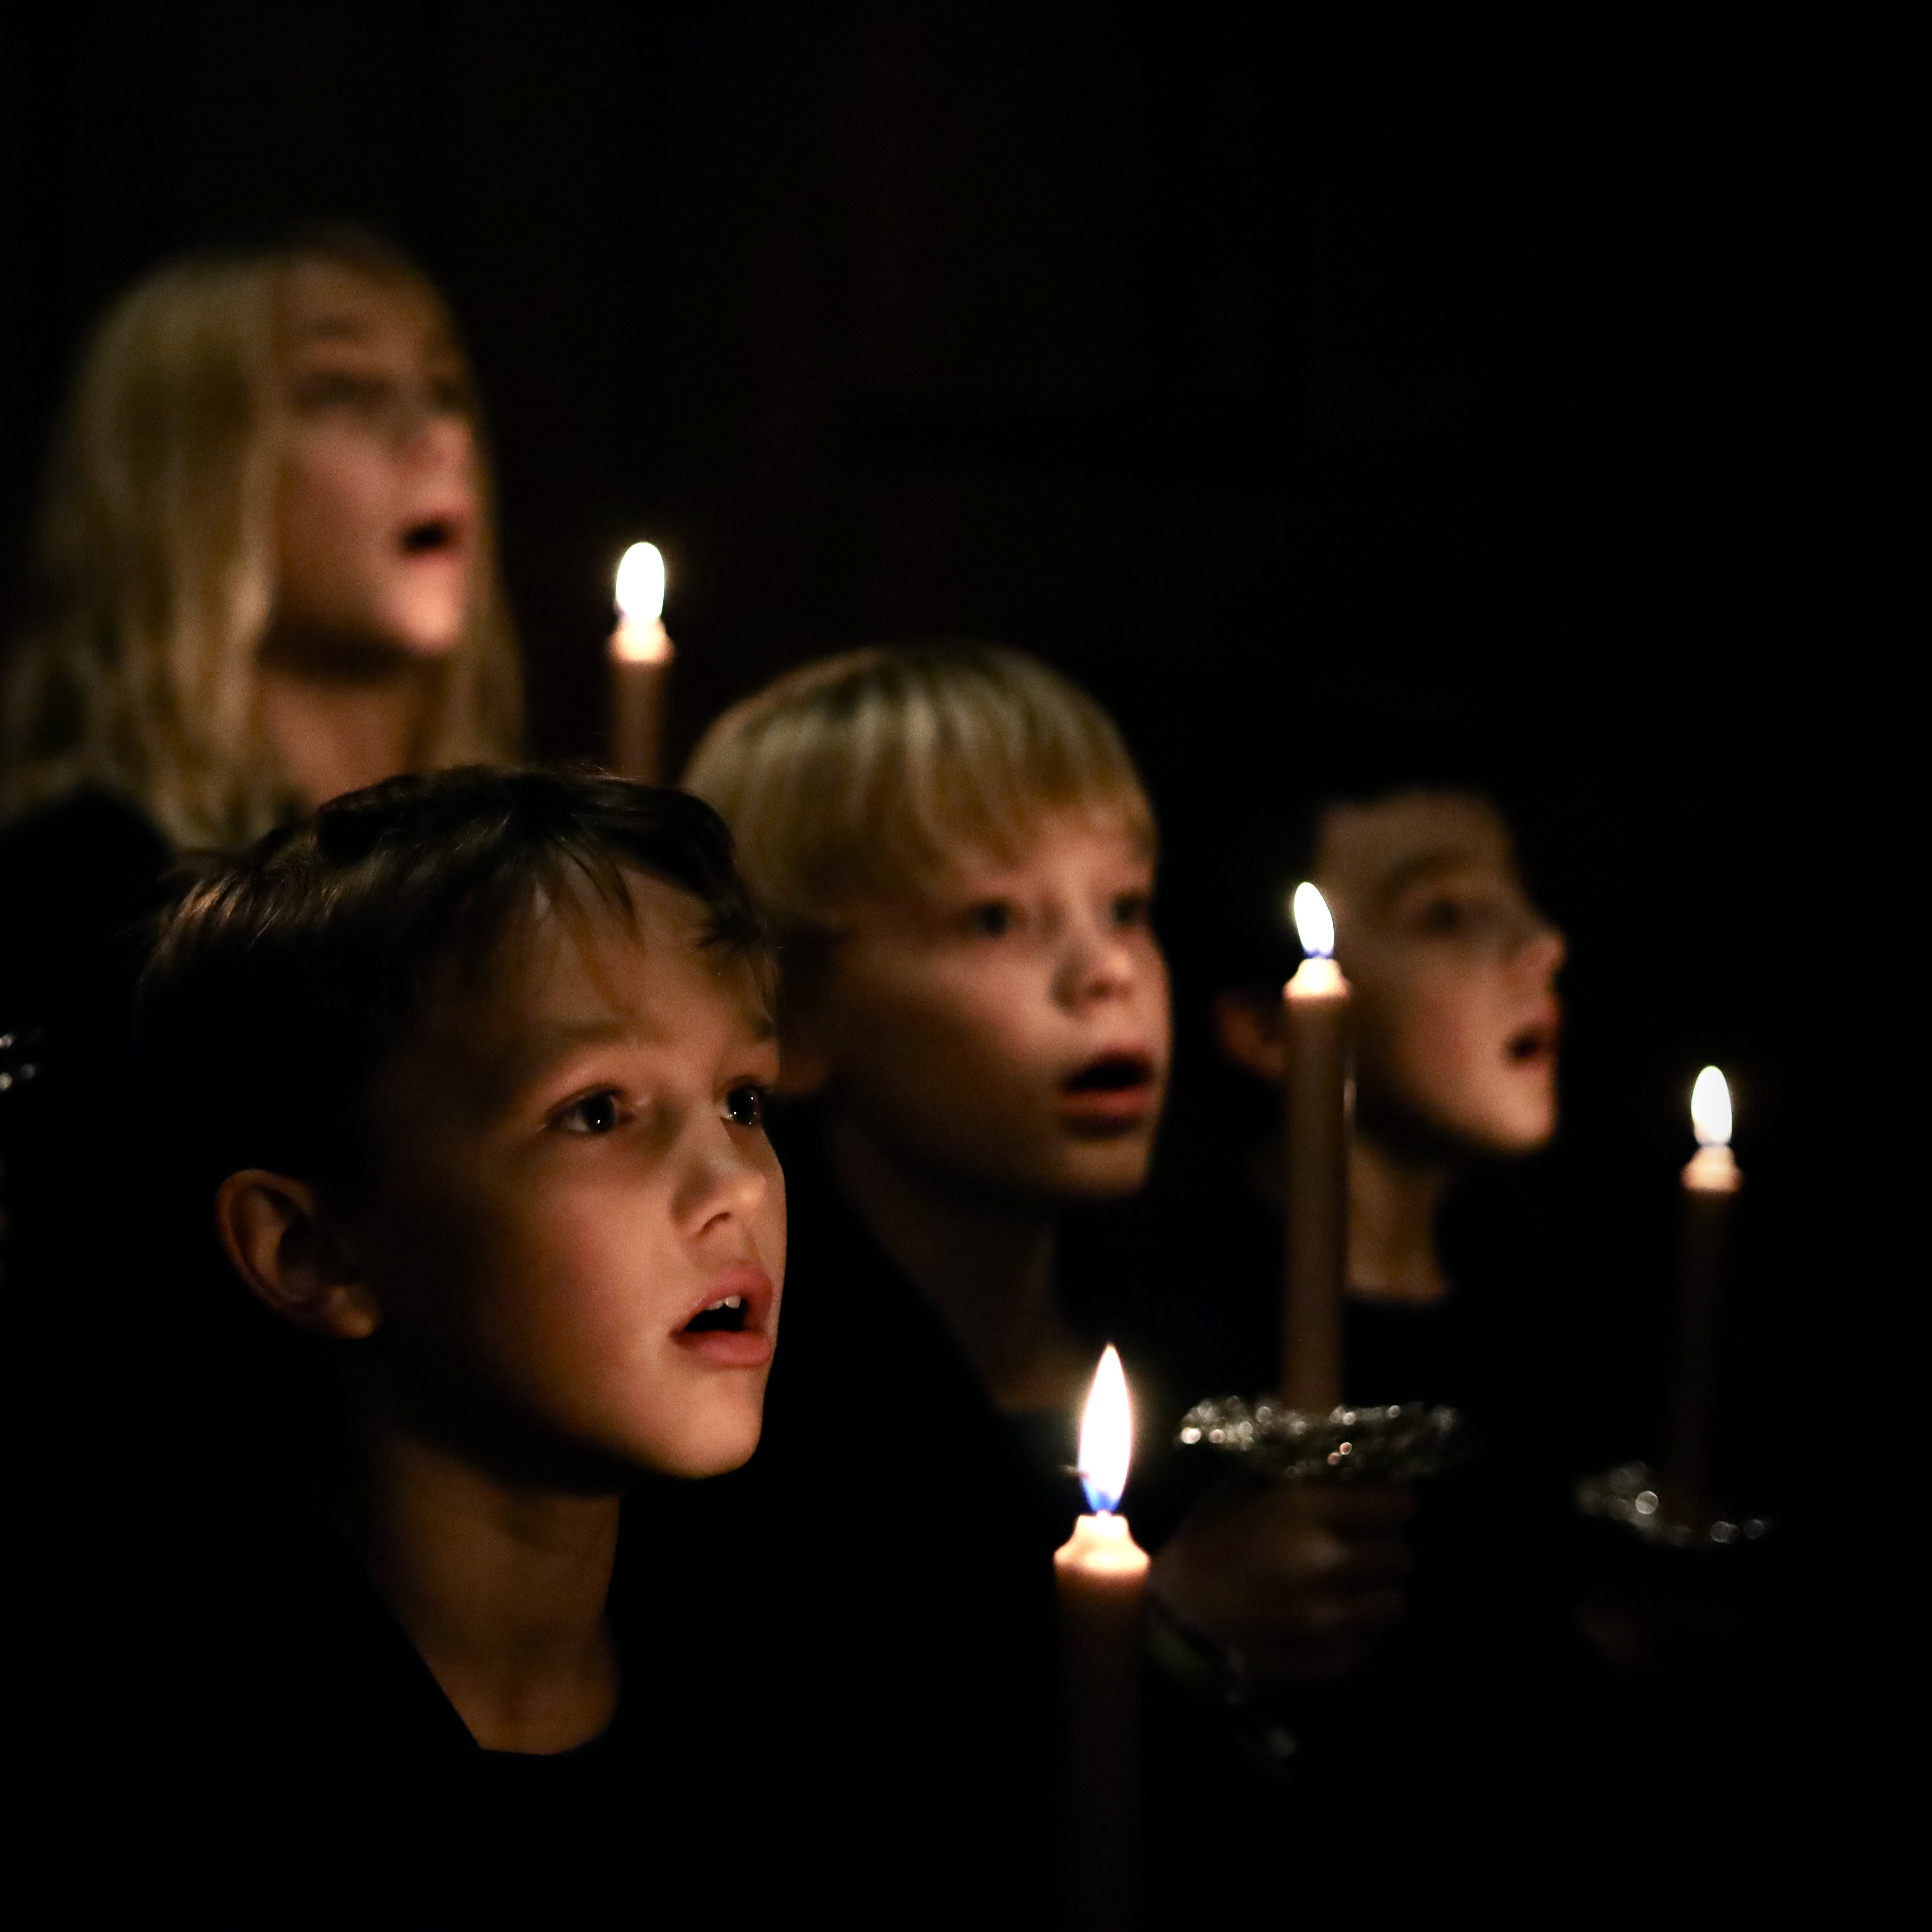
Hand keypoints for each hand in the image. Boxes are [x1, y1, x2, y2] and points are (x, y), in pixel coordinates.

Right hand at [1152, 1478, 1414, 1691]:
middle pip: (1402, 1555)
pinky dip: (1357, 1634)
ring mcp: (1327, 1620)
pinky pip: (1371, 1645)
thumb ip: (1295, 1462)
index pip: (1397, 1503)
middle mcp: (1323, 1563)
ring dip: (1375, 1594)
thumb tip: (1336, 1423)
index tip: (1377, 1506)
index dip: (1389, 1503)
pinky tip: (1327, 1621)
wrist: (1174, 1618)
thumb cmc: (1210, 1539)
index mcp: (1302, 1508)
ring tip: (1347, 1587)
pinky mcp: (1327, 1663)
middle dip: (1383, 1548)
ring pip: (1395, 1605)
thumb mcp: (1245, 1486)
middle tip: (1359, 1547)